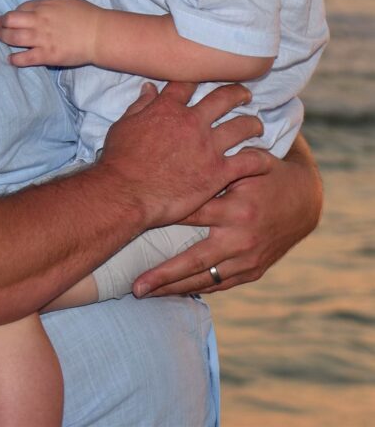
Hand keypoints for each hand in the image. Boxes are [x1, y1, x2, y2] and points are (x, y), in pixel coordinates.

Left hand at [0, 0, 102, 66]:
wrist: (99, 34)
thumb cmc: (86, 15)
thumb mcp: (65, 1)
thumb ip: (48, 5)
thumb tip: (36, 9)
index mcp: (44, 6)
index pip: (20, 8)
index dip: (13, 14)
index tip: (10, 19)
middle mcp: (39, 21)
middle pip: (10, 20)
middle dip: (0, 24)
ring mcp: (42, 38)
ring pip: (13, 38)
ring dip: (3, 38)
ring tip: (0, 40)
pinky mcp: (47, 55)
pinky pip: (24, 58)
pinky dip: (14, 59)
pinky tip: (10, 59)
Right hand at [98, 80, 268, 233]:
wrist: (126, 192)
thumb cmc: (119, 160)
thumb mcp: (124, 125)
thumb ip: (140, 106)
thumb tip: (148, 88)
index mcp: (168, 109)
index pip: (188, 84)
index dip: (198, 78)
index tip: (206, 76)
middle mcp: (192, 122)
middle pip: (223, 98)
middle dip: (237, 93)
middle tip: (244, 94)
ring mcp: (208, 146)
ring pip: (241, 126)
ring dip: (253, 123)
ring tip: (257, 124)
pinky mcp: (218, 172)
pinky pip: (248, 161)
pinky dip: (260, 159)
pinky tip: (266, 160)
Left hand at [131, 135, 322, 296]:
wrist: (304, 199)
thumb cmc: (266, 173)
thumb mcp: (243, 162)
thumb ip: (213, 159)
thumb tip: (171, 143)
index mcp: (238, 209)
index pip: (191, 217)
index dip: (161, 221)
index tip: (133, 227)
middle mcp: (242, 238)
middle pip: (194, 261)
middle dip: (164, 275)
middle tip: (135, 286)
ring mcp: (249, 260)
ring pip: (205, 279)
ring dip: (175, 288)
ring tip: (146, 294)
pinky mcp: (254, 271)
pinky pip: (220, 284)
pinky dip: (196, 288)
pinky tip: (173, 292)